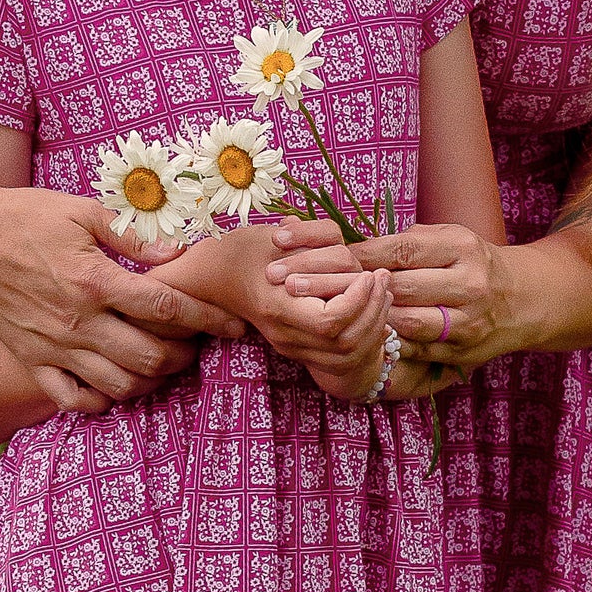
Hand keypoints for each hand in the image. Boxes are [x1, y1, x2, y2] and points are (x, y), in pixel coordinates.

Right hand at [0, 178, 235, 413]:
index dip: (207, 319)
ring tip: (164, 361)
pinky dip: (103, 400)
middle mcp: (77, 322)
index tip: (232, 324)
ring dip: (152, 379)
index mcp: (94, 281)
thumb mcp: (82, 212)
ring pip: (120, 384)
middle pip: (151, 356)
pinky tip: (118, 383)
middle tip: (197, 343)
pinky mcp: (32, 361)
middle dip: (186, 354)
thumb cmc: (24, 216)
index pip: (166, 308)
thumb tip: (181, 252)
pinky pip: (74, 400)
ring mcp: (53, 347)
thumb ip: (134, 237)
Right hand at [141, 219, 392, 396]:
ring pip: (349, 350)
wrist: (208, 279)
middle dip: (373, 310)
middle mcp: (285, 333)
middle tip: (383, 278)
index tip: (367, 274)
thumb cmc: (240, 249)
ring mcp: (292, 344)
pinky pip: (342, 353)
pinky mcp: (299, 346)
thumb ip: (311, 243)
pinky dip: (364, 330)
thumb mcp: (274, 237)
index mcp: (277, 308)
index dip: (356, 300)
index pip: (331, 321)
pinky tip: (373, 306)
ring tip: (382, 289)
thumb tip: (345, 249)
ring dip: (373, 320)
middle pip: (346, 340)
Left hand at [268, 217, 515, 372]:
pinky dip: (383, 346)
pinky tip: (347, 342)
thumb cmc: (473, 263)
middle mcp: (468, 285)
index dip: (351, 251)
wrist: (525, 302)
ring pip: (403, 323)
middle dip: (339, 284)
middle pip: (395, 286)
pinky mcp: (464, 355)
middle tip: (292, 282)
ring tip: (312, 312)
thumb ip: (407, 243)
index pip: (399, 248)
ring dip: (356, 318)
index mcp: (462, 248)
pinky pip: (416, 353)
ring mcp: (468, 324)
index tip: (307, 250)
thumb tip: (348, 243)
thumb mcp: (449, 239)